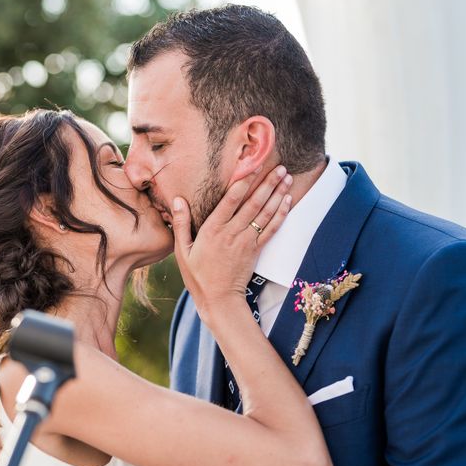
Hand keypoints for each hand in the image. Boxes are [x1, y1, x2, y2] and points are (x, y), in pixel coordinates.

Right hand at [172, 165, 291, 320]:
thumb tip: (178, 200)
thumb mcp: (182, 250)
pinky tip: (287, 201)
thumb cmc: (197, 275)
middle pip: (253, 203)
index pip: (230, 201)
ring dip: (277, 194)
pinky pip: (271, 229)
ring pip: (265, 213)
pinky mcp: (256, 250)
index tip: (252, 166)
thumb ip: (181, 223)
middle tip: (279, 166)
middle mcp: (231, 233)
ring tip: (287, 177)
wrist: (219, 299)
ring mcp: (246, 242)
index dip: (243, 182)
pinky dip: (281, 214)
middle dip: (267, 183)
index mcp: (212, 230)